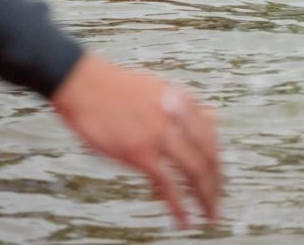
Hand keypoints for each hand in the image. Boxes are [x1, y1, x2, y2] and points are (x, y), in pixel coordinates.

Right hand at [51, 53, 220, 228]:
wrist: (84, 84)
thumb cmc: (114, 86)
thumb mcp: (158, 88)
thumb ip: (182, 105)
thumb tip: (208, 117)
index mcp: (183, 100)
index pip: (212, 134)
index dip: (218, 159)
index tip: (219, 174)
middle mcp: (177, 117)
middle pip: (209, 154)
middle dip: (217, 181)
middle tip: (217, 200)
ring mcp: (160, 135)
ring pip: (195, 170)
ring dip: (206, 196)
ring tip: (209, 214)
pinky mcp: (140, 152)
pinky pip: (167, 184)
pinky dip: (179, 205)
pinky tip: (184, 218)